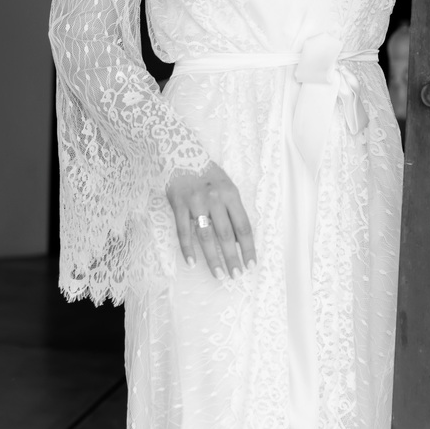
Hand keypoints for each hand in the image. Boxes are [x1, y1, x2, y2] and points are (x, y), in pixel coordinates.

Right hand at [166, 161, 255, 277]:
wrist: (181, 153)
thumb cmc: (208, 174)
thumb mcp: (227, 186)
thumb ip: (232, 210)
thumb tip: (238, 241)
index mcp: (231, 194)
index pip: (243, 226)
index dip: (248, 248)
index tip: (251, 264)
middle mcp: (215, 199)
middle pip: (226, 234)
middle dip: (232, 257)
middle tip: (235, 275)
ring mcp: (196, 202)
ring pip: (206, 236)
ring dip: (213, 258)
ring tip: (218, 274)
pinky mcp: (178, 204)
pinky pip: (183, 231)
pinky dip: (187, 248)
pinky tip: (192, 262)